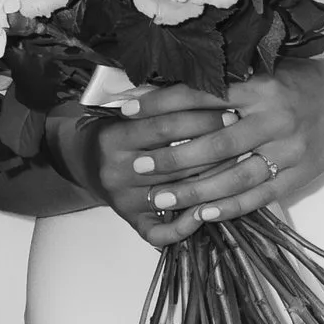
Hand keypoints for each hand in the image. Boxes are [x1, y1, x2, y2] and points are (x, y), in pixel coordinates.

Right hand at [81, 85, 249, 247]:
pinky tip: (206, 213)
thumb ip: (156, 105)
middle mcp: (115, 171)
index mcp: (113, 138)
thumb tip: (205, 90)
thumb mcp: (126, 112)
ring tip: (238, 166)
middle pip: (174, 160)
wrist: (81, 162)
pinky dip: (184, 227)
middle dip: (213, 148)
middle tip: (242, 137)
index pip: (163, 126)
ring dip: (210, 182)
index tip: (230, 111)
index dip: (200, 118)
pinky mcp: (129, 221)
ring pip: (174, 193)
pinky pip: (159, 232)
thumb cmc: (114, 130)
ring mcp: (122, 200)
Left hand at [90, 63, 323, 243]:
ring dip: (193, 191)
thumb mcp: (264, 69)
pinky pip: (259, 196)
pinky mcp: (299, 175)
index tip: (126, 110)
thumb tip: (165, 86)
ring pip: (234, 177)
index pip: (201, 94)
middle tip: (136, 166)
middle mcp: (274, 117)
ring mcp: (289, 150)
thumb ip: (224, 80)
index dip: (160, 102)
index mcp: (260, 85)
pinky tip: (201, 215)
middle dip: (171, 156)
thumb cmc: (299, 80)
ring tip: (159, 199)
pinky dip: (229, 208)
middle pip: (213, 142)